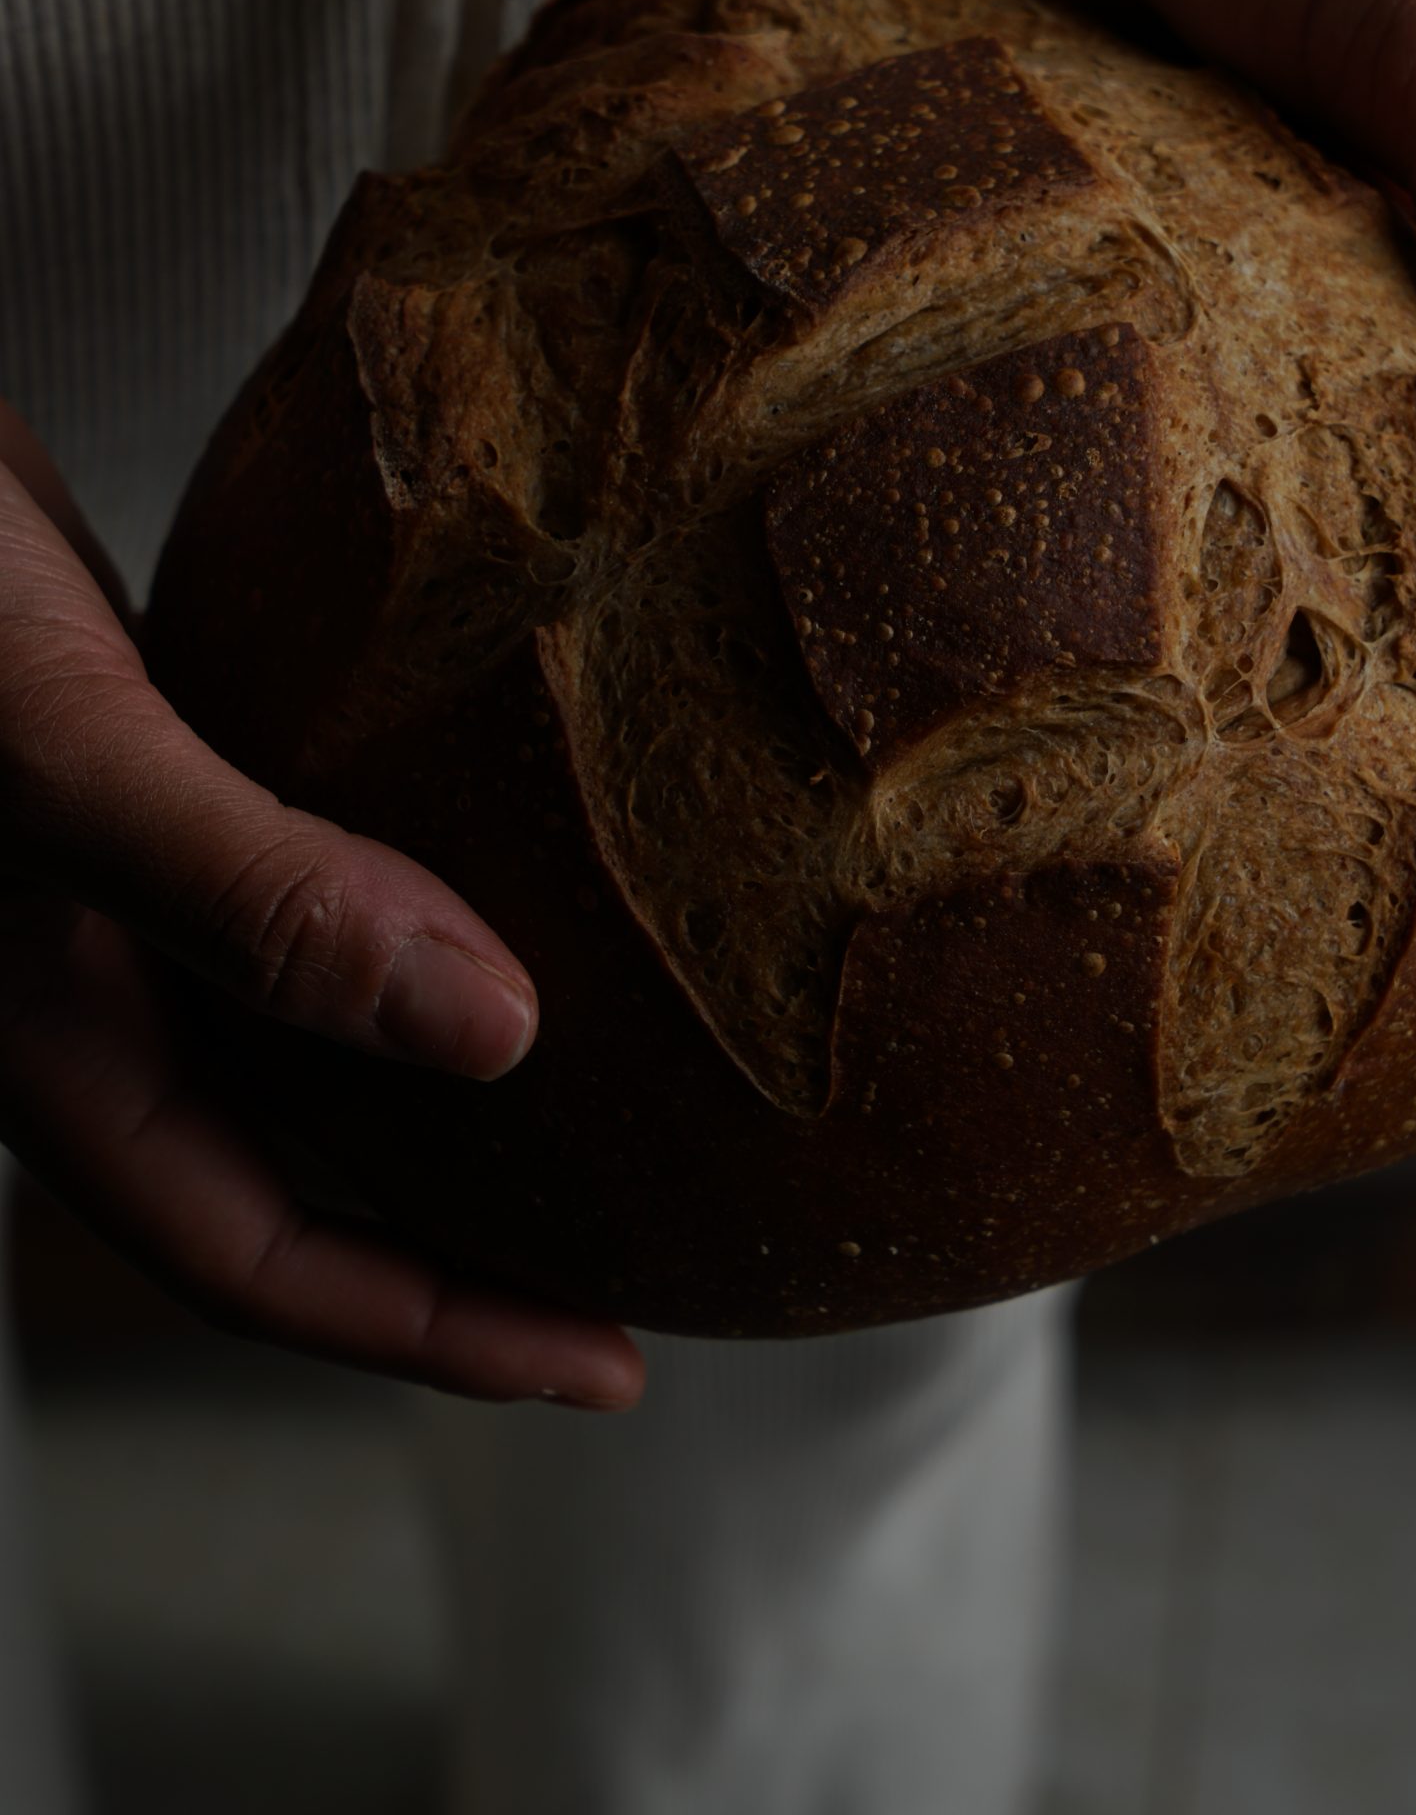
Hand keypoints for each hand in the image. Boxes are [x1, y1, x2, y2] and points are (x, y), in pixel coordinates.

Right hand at [0, 401, 640, 1402]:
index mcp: (54, 1044)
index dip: (435, 1331)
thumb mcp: (65, 758)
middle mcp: (97, 987)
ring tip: (617, 1075)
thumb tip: (494, 1035)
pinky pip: (316, 879)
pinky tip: (526, 858)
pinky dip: (418, 899)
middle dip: (465, 1236)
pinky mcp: (175, 764)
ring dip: (445, 1067)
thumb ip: (250, 895)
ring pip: (311, 1030)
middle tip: (645, 1242)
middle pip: (301, 1171)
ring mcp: (132, 883)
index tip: (615, 1366)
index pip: (259, 1256)